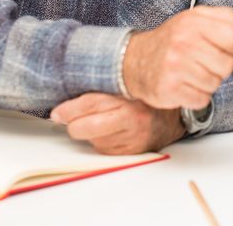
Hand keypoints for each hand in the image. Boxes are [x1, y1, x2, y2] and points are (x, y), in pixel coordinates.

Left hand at [50, 92, 182, 153]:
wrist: (175, 113)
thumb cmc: (147, 96)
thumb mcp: (127, 82)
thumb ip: (102, 83)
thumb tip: (70, 93)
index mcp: (129, 95)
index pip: (89, 104)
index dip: (68, 110)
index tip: (57, 112)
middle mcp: (132, 118)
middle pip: (85, 128)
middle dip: (73, 125)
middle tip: (71, 119)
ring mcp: (134, 137)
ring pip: (93, 141)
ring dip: (90, 134)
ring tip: (103, 121)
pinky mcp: (134, 151)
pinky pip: (105, 151)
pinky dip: (103, 142)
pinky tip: (111, 131)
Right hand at [123, 6, 232, 109]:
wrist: (136, 60)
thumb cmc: (173, 39)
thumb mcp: (197, 18)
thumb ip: (227, 18)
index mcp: (193, 22)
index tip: (223, 46)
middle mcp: (183, 43)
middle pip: (228, 65)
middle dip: (221, 66)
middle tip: (205, 61)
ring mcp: (175, 67)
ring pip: (216, 84)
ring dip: (208, 82)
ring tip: (193, 72)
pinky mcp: (169, 89)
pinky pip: (202, 99)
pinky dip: (197, 96)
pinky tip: (185, 85)